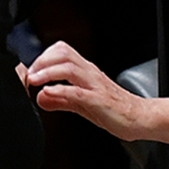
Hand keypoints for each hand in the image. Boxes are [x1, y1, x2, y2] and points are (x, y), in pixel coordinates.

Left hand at [24, 41, 146, 139]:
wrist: (140, 118)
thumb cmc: (114, 109)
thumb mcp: (81, 104)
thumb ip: (61, 100)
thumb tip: (40, 98)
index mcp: (85, 71)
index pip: (62, 51)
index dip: (43, 57)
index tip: (30, 70)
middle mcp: (90, 73)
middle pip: (63, 53)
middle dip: (42, 61)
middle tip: (28, 74)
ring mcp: (95, 85)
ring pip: (69, 68)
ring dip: (47, 72)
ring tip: (33, 80)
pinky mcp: (99, 100)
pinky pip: (78, 91)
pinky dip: (61, 90)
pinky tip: (48, 93)